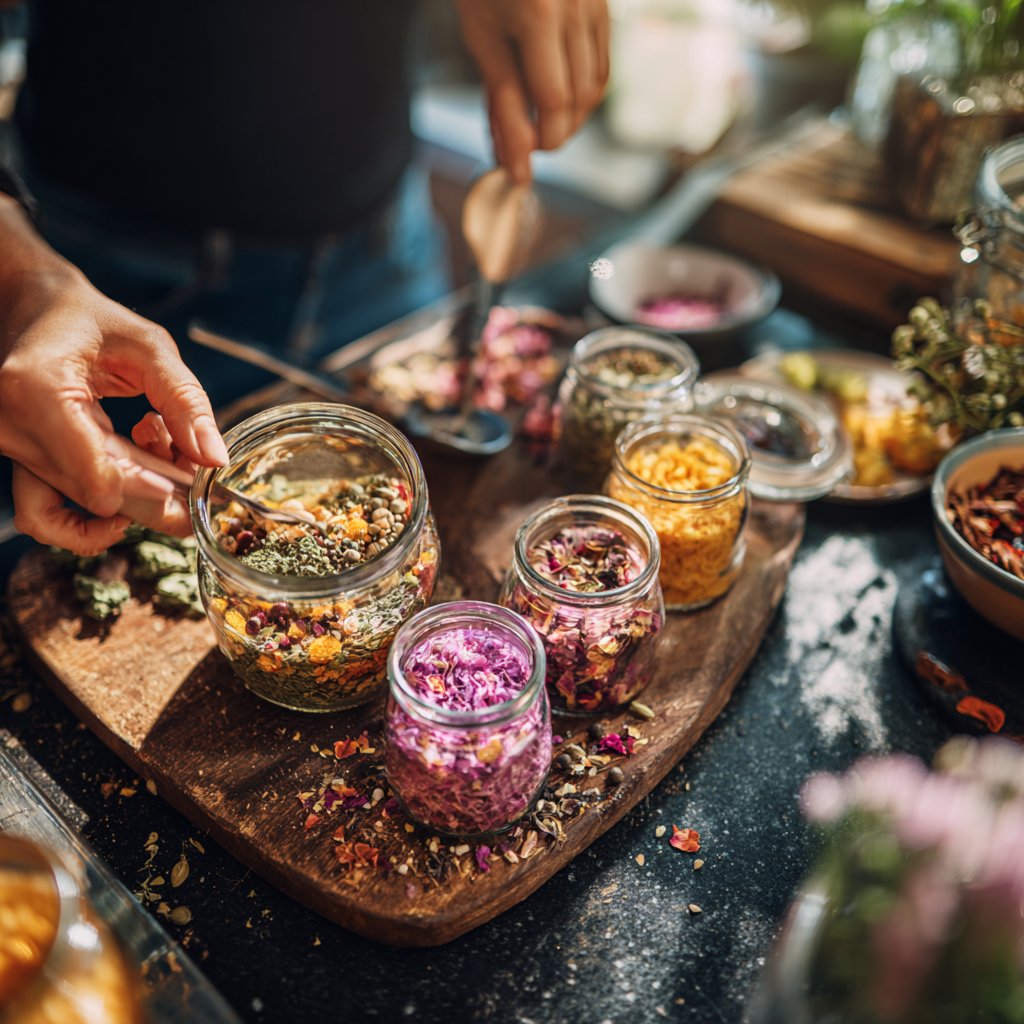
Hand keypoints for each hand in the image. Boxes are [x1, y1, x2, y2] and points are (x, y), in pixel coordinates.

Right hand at [0, 197, 226, 552]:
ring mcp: (13, 449)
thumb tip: (215, 458)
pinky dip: (92, 518)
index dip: (149, 490)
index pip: (95, 473)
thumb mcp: (149, 347)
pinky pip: (45, 515)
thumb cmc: (89, 320)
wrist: (33, 308)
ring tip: (158, 457)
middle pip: (94, 496)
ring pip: (77, 510)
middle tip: (192, 468)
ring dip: (132, 501)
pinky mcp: (20, 461)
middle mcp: (15, 427)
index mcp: (40, 390)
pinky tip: (131, 484)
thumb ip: (185, 401)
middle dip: (155, 494)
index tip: (189, 482)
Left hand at [456, 0, 609, 183]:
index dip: (540, 140)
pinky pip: (601, 60)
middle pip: (580, 100)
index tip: (520, 157)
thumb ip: (502, 100)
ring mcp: (597, 3)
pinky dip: (580, 87)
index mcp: (540, 15)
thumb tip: (515, 161)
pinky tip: (554, 89)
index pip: (555, 103)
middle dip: (554, 131)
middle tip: (524, 139)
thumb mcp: (481, 36)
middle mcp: (578, 7)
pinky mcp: (604, 3)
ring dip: (569, 114)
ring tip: (536, 116)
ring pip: (596, 85)